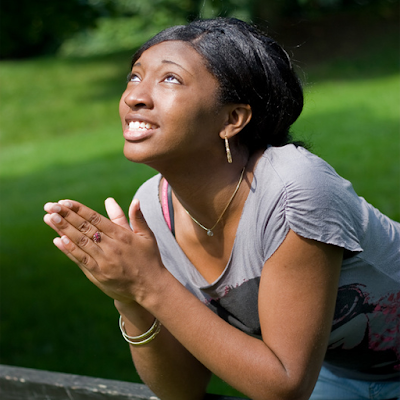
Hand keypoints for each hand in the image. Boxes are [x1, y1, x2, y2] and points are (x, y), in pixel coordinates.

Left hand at [43, 198, 163, 304]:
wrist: (150, 286)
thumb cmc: (149, 259)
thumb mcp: (146, 236)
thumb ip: (137, 218)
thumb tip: (135, 200)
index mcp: (122, 235)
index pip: (96, 218)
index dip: (79, 209)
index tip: (64, 202)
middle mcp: (112, 246)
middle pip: (85, 228)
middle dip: (66, 216)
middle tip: (50, 206)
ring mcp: (104, 261)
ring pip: (80, 242)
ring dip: (63, 229)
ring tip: (49, 218)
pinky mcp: (99, 274)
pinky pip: (82, 260)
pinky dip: (70, 250)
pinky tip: (59, 240)